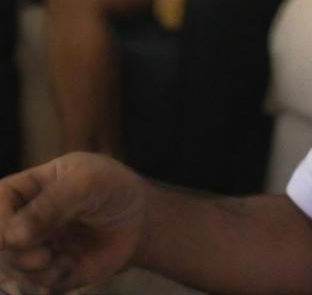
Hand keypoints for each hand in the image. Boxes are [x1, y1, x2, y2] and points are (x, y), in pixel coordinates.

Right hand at [0, 154, 145, 291]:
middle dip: (18, 254)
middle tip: (43, 256)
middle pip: (1, 241)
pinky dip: (44, 285)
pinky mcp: (49, 271)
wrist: (142, 221)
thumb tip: (11, 237)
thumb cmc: (115, 189)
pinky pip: (32, 286)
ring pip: (12, 268)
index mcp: (33, 186)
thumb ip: (52, 203)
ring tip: (61, 262)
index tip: (8, 238)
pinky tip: (66, 271)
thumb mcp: (90, 182)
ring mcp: (37, 245)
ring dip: (32, 272)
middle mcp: (28, 218)